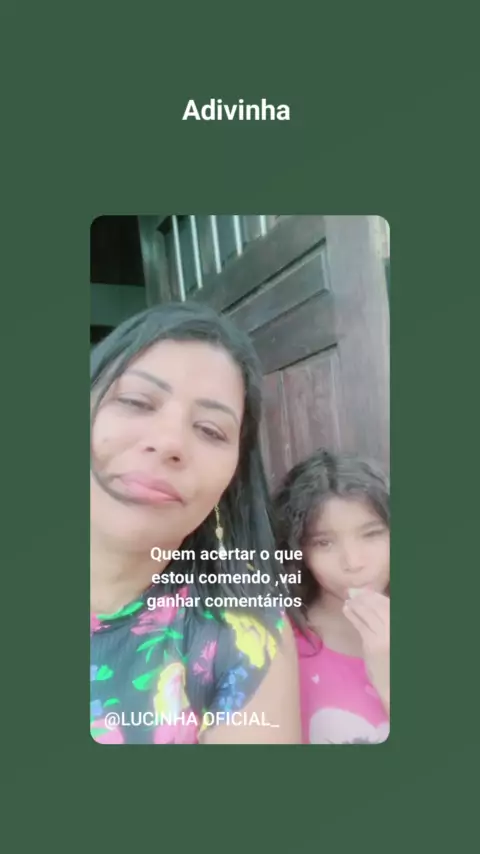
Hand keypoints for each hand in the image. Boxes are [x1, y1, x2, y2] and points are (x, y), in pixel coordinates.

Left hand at [343, 590, 389, 713]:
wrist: (394, 686)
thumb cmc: (393, 663)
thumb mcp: (393, 637)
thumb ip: (388, 622)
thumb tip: (373, 602)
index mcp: (402, 625)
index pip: (390, 605)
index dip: (378, 596)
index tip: (368, 591)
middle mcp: (395, 628)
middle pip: (379, 606)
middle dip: (366, 598)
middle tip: (355, 593)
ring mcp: (385, 635)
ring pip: (369, 613)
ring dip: (357, 604)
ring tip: (349, 600)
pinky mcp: (372, 644)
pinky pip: (361, 624)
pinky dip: (352, 615)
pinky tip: (347, 609)